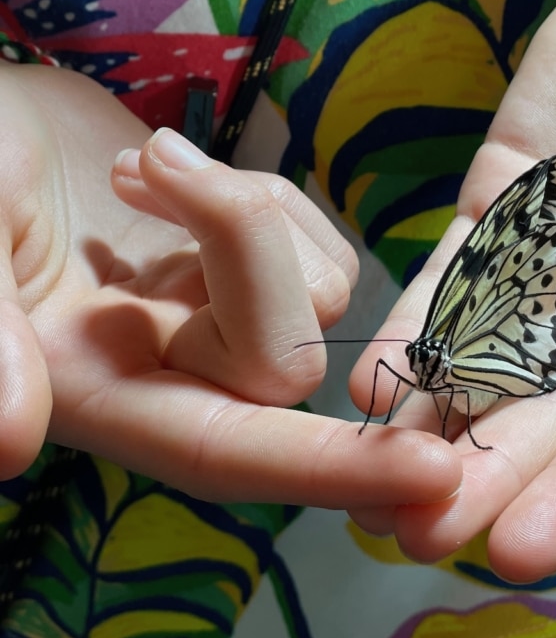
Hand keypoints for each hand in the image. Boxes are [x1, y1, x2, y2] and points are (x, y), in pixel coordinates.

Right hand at [0, 64, 460, 505]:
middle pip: (288, 356)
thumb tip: (13, 442)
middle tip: (141, 165)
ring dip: (246, 207)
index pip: (229, 455)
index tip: (432, 474)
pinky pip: (315, 241)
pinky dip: (264, 193)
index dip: (324, 472)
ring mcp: (216, 314)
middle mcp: (170, 371)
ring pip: (318, 294)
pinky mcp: (248, 262)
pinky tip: (173, 169)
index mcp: (97, 389)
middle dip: (243, 241)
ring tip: (143, 164)